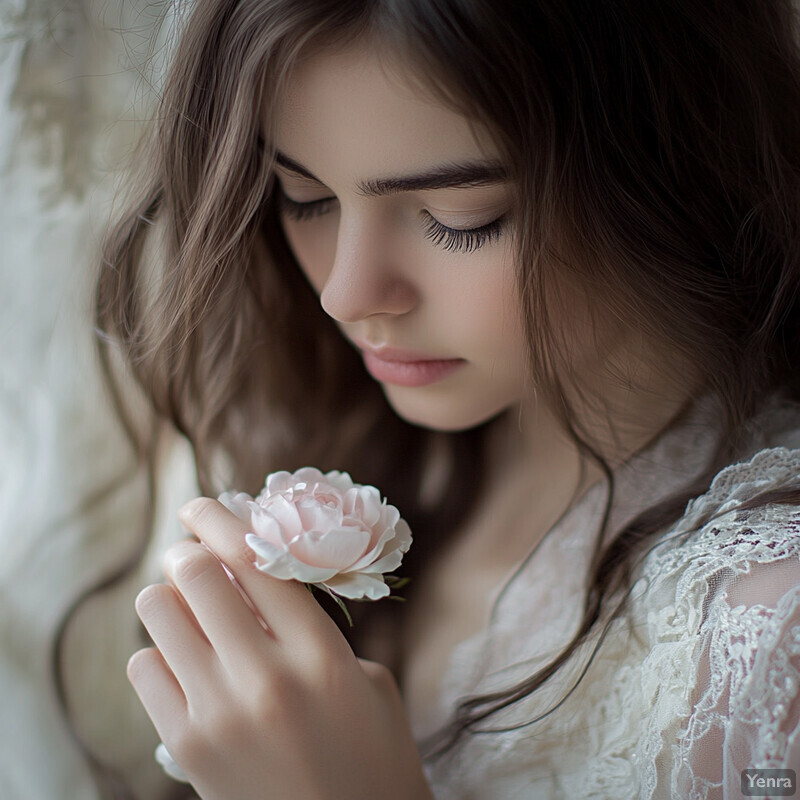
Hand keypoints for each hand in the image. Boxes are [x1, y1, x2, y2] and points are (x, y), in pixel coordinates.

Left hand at [127, 497, 432, 799]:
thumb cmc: (372, 753)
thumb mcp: (364, 677)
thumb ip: (314, 627)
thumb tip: (256, 579)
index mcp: (321, 654)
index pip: (257, 559)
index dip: (224, 520)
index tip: (205, 506)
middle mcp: (265, 677)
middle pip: (196, 574)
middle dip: (189, 550)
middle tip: (193, 551)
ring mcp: (219, 714)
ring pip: (158, 612)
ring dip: (169, 596)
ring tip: (188, 606)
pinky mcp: (186, 747)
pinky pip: (144, 668)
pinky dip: (160, 652)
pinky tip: (186, 661)